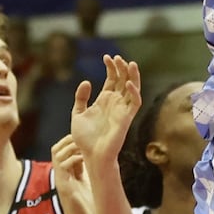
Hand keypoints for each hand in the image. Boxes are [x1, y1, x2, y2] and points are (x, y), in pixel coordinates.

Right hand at [51, 135, 95, 213]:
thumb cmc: (88, 210)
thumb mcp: (90, 185)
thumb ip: (89, 173)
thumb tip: (101, 161)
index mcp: (68, 175)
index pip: (63, 150)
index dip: (72, 142)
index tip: (87, 140)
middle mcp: (62, 176)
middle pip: (55, 149)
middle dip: (68, 140)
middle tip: (84, 140)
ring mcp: (61, 182)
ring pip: (56, 155)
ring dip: (70, 147)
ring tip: (84, 148)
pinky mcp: (64, 188)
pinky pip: (62, 167)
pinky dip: (72, 159)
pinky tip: (84, 159)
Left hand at [71, 54, 142, 168]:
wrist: (91, 155)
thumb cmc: (85, 138)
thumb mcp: (78, 114)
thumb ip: (81, 98)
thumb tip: (87, 82)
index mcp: (104, 100)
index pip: (112, 79)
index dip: (111, 68)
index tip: (106, 57)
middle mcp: (115, 102)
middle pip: (123, 80)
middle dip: (121, 68)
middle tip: (117, 58)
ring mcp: (122, 109)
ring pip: (133, 88)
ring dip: (132, 76)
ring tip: (128, 63)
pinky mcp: (127, 118)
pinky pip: (135, 103)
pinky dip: (134, 92)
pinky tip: (128, 83)